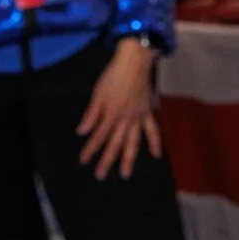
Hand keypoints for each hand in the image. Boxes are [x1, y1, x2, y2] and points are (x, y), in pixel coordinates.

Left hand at [77, 38, 162, 179]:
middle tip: (100, 175)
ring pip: (133, 142)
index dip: (90, 149)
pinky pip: (153, 131)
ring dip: (128, 159)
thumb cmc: (113, 76)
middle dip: (106, 160)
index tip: (83, 161)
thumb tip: (82, 132)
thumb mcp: (97, 94)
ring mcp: (138, 118)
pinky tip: (156, 155)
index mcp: (110, 114)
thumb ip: (91, 115)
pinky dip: (155, 143)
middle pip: (114, 144)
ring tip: (125, 173)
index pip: (97, 136)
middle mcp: (124, 120)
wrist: (134, 63)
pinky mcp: (148, 114)